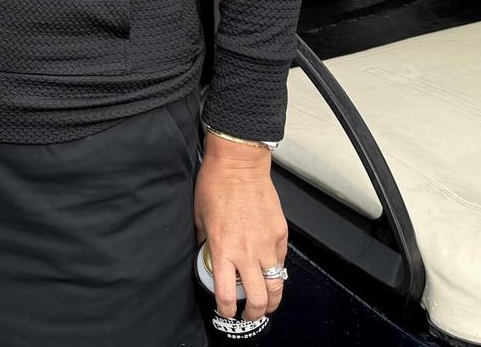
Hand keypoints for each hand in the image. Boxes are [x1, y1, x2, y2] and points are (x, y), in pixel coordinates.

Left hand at [194, 134, 288, 320]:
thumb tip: (203, 253)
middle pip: (259, 298)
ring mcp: (267, 244)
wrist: (239, 164)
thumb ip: (203, 240)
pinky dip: (277, 269)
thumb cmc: (215, 185)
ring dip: (272, 299)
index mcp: (223, 250)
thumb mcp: (199, 217)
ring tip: (267, 303)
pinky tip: (270, 269)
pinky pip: (281, 260)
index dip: (227, 309)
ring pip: (277, 285)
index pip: (226, 294)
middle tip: (250, 315)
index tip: (227, 312)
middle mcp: (247, 252)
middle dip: (255, 313)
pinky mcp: (281, 233)